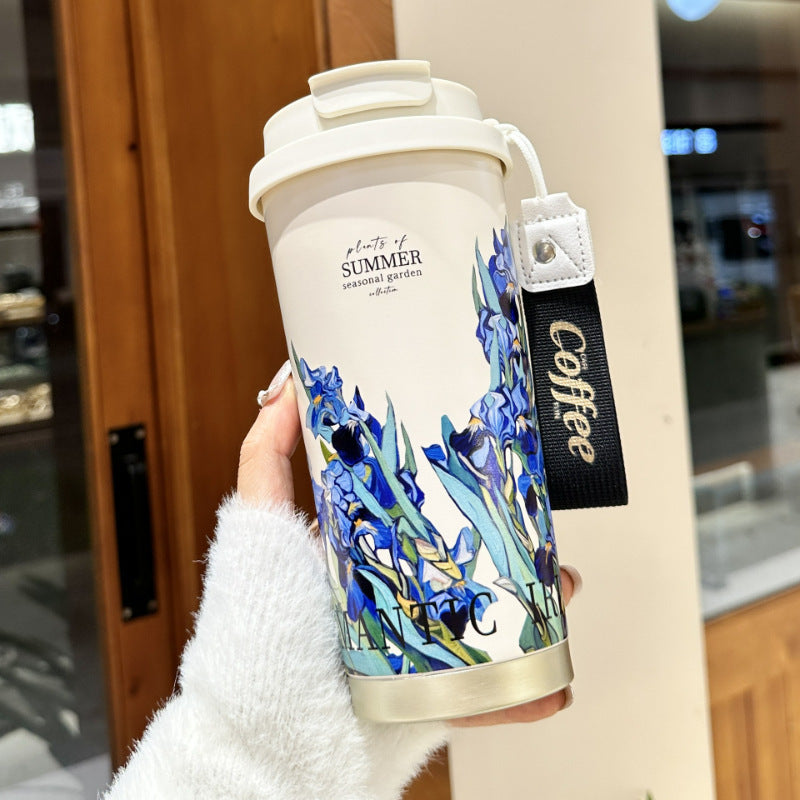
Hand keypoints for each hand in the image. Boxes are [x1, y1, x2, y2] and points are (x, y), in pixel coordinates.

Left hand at [238, 362, 577, 726]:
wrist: (273, 729)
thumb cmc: (261, 628)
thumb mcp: (260, 527)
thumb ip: (264, 459)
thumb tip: (283, 390)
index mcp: (365, 553)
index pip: (421, 509)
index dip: (458, 488)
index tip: (491, 465)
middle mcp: (398, 595)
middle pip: (468, 559)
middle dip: (514, 545)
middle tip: (542, 532)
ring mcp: (423, 645)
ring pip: (494, 618)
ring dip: (537, 608)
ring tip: (561, 589)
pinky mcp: (438, 694)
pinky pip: (492, 692)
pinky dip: (526, 692)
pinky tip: (552, 685)